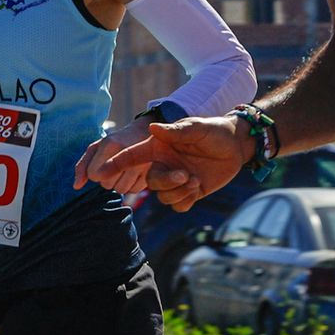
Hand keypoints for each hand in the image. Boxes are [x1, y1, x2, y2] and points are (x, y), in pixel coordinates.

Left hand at [73, 118, 152, 191]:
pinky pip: (134, 191)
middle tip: (114, 165)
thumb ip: (82, 166)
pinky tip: (133, 173)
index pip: (93, 175)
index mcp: (110, 144)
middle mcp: (128, 153)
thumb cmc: (115, 142)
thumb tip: (76, 186)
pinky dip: (131, 185)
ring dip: (118, 183)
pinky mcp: (152, 172)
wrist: (144, 133)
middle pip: (107, 185)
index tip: (101, 163)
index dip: (95, 173)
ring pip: (120, 190)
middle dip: (107, 178)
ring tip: (124, 169)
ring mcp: (142, 163)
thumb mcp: (97, 147)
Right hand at [85, 115, 248, 211]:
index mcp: (158, 147)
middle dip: (167, 182)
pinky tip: (198, 188)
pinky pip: (178, 206)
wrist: (236, 146)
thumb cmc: (214, 131)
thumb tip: (154, 128)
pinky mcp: (186, 193)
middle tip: (187, 174)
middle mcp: (163, 164)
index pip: (131, 156)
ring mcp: (174, 180)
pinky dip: (187, 201)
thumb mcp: (197, 127)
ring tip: (196, 180)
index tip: (98, 174)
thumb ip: (177, 130)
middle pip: (150, 182)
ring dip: (180, 192)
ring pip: (163, 197)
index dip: (114, 164)